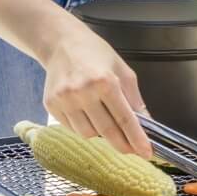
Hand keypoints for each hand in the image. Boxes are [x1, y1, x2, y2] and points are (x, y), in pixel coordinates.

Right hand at [42, 23, 152, 157]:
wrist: (61, 43)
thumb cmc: (96, 53)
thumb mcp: (123, 70)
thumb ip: (134, 98)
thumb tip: (146, 123)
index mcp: (105, 81)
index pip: (124, 118)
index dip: (136, 138)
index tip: (146, 152)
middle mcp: (83, 92)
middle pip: (106, 130)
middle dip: (122, 144)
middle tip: (133, 150)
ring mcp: (64, 100)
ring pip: (87, 134)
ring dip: (101, 134)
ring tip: (107, 121)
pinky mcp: (50, 105)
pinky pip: (72, 128)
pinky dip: (84, 127)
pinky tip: (89, 114)